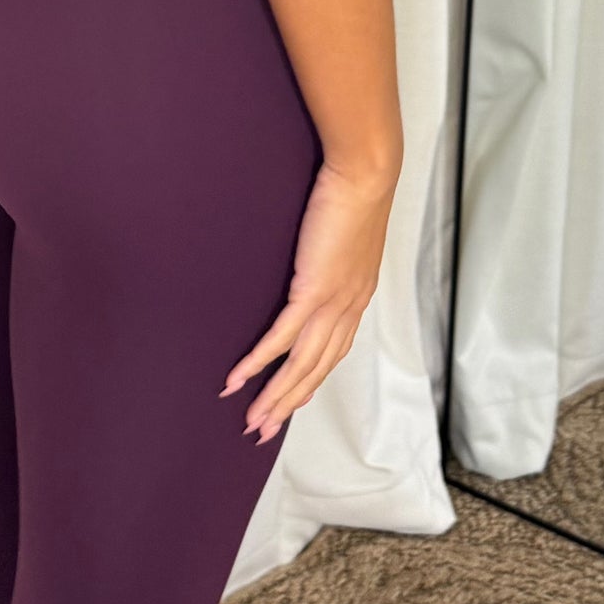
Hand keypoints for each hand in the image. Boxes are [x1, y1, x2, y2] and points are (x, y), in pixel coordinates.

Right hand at [222, 158, 395, 443]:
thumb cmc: (354, 192)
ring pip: (301, 364)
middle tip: (262, 430)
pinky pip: (282, 338)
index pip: (332, 353)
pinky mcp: (314, 289)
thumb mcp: (344, 234)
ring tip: (250, 418)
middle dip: (288, 404)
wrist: (365, 172)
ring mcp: (333, 302)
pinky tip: (238, 378)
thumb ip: (329, 254)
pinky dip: (258, 362)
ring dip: (274, 395)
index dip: (309, 383)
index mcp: (356, 297)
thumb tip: (310, 260)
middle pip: (315, 370)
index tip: (288, 405)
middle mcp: (348, 307)